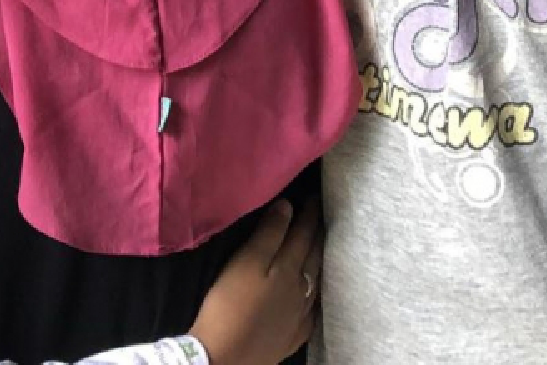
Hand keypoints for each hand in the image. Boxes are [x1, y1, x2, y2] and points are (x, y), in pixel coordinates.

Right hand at [189, 199, 323, 364]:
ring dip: (319, 262)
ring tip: (320, 249)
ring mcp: (299, 315)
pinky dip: (314, 297)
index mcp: (289, 268)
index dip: (308, 214)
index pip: (303, 234)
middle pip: (314, 256)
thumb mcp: (245, 262)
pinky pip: (312, 312)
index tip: (313, 197)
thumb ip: (269, 235)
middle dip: (317, 234)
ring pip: (316, 282)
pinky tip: (313, 297)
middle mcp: (301, 290)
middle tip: (321, 216)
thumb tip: (288, 206)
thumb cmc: (229, 305)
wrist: (225, 356)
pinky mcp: (293, 336)